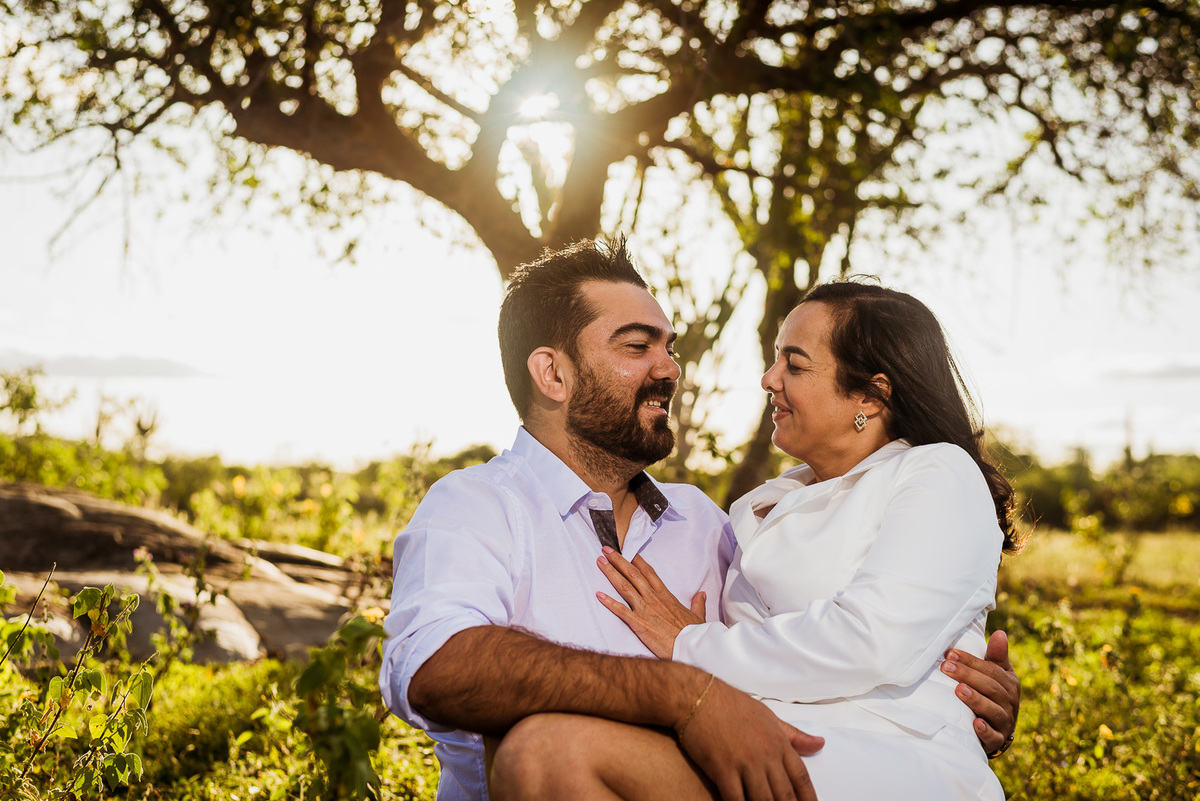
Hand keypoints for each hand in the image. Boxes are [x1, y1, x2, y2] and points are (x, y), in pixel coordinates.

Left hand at [596, 547, 704, 658]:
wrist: (691, 646)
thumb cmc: (694, 633)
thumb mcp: (698, 616)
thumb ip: (698, 604)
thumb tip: (702, 594)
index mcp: (666, 595)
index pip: (649, 573)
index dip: (637, 561)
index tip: (628, 551)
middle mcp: (653, 598)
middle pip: (633, 574)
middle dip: (619, 560)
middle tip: (606, 549)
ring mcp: (645, 609)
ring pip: (625, 586)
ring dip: (611, 573)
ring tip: (600, 562)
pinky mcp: (639, 623)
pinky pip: (621, 610)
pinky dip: (609, 602)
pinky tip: (598, 594)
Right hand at [679, 675, 823, 800]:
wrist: (698, 696)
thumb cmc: (731, 704)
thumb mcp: (768, 716)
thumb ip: (794, 735)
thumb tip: (820, 744)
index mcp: (779, 743)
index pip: (802, 779)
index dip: (808, 799)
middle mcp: (766, 755)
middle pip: (785, 796)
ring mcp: (745, 763)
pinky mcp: (723, 769)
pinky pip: (736, 799)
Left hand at [941, 630, 1019, 753]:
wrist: (996, 730)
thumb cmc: (991, 694)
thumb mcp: (996, 675)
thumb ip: (995, 657)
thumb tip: (1000, 633)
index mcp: (1010, 683)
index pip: (991, 670)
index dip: (971, 661)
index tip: (950, 653)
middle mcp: (1010, 702)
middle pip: (990, 687)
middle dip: (967, 676)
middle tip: (946, 667)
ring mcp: (1005, 721)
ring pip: (993, 710)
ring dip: (976, 700)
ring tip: (959, 690)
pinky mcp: (998, 739)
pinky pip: (994, 736)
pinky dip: (985, 731)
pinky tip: (975, 724)